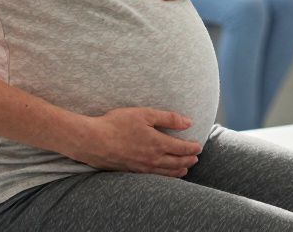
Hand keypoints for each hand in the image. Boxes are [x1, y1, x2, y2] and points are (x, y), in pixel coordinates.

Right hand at [67, 107, 201, 176]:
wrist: (93, 141)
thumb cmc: (117, 124)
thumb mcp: (145, 114)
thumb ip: (168, 118)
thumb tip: (188, 122)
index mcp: (158, 143)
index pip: (182, 148)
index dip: (192, 148)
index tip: (199, 146)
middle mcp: (153, 158)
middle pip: (177, 162)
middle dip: (189, 160)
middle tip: (196, 157)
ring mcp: (142, 167)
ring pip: (166, 172)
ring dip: (179, 170)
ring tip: (186, 169)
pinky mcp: (132, 172)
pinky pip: (154, 177)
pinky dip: (164, 176)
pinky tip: (164, 174)